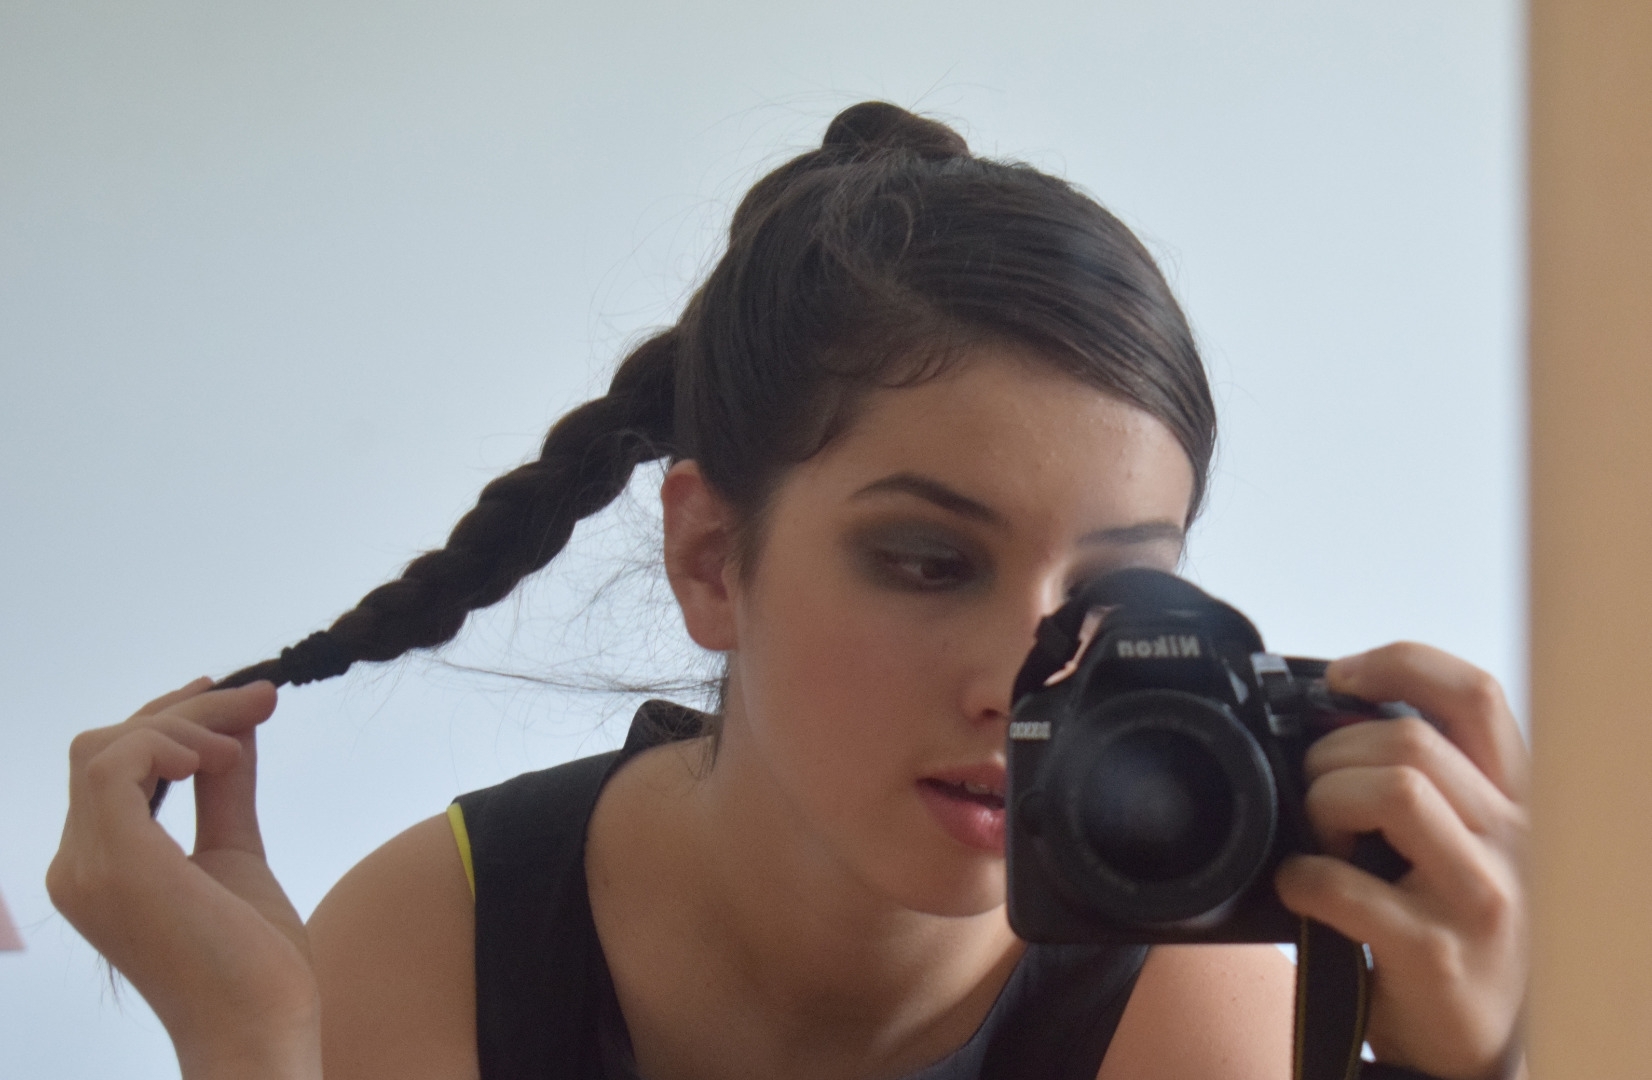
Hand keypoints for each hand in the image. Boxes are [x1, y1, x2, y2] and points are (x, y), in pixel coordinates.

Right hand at [46, 678, 321, 1079]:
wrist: (259, 1026)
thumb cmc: (254, 960)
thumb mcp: (236, 852)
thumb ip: (226, 791)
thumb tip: (236, 726)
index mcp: (99, 865)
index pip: (114, 767)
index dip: (171, 719)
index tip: (239, 697)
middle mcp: (77, 864)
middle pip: (107, 745)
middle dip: (187, 709)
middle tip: (263, 695)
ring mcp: (86, 864)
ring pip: (109, 745)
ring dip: (187, 723)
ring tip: (242, 745)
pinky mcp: (114, 861)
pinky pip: (115, 765)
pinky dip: (166, 744)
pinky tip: (214, 760)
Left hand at [1274, 643, 1527, 1079]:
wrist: (1472, 1048)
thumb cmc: (1451, 935)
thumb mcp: (1458, 847)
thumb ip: (1423, 784)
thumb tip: (1332, 717)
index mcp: (1516, 801)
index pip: (1475, 696)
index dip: (1400, 663)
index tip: (1340, 676)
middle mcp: (1515, 840)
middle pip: (1408, 741)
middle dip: (1333, 755)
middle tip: (1314, 794)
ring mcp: (1483, 896)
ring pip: (1388, 790)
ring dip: (1324, 804)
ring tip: (1320, 839)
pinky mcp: (1437, 951)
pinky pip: (1343, 883)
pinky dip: (1299, 877)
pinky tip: (1301, 891)